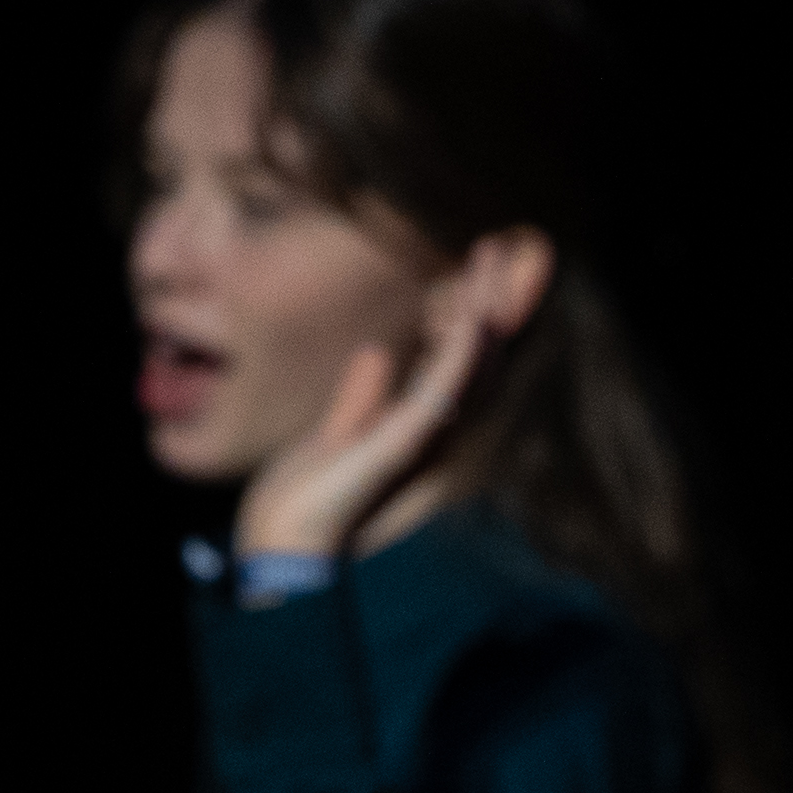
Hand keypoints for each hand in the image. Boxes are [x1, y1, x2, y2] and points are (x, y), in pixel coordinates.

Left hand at [234, 258, 504, 566]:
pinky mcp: (397, 452)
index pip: (463, 362)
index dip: (480, 310)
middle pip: (484, 359)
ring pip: (472, 370)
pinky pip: (438, 398)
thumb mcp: (331, 438)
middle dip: (499, 299)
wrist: (279, 551)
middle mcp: (434, 438)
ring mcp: (421, 445)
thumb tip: (379, 355)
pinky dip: (459, 356)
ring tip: (496, 257)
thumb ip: (359, 400)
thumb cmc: (302, 501)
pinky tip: (472, 317)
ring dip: (487, 310)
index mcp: (418, 432)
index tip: (484, 258)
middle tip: (513, 241)